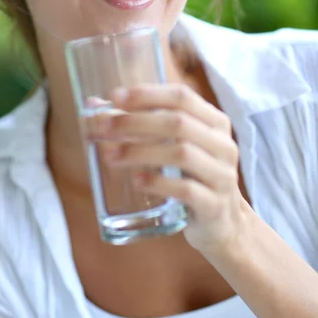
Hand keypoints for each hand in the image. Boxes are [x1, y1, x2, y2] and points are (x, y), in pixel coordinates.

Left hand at [94, 83, 249, 257]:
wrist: (222, 223)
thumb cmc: (191, 175)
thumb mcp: (175, 146)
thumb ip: (142, 124)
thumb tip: (94, 105)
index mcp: (215, 122)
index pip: (182, 96)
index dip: (148, 94)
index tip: (115, 97)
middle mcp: (223, 144)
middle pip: (178, 123)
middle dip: (136, 122)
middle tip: (103, 127)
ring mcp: (222, 175)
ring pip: (181, 154)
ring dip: (140, 151)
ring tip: (111, 156)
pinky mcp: (214, 205)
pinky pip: (186, 189)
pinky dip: (158, 182)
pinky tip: (136, 181)